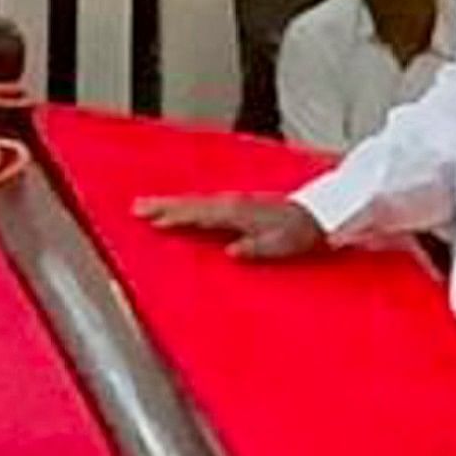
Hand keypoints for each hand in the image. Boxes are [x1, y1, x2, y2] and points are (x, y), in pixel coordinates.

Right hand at [138, 194, 328, 262]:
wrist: (318, 215)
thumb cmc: (299, 232)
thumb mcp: (279, 244)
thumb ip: (254, 248)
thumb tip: (230, 253)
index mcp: (237, 213)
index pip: (198, 214)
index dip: (173, 216)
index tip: (149, 218)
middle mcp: (233, 204)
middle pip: (191, 204)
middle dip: (163, 206)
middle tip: (137, 208)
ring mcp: (235, 203)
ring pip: (197, 203)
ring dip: (174, 205)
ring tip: (151, 209)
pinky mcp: (239, 206)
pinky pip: (207, 205)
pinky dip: (190, 207)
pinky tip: (184, 213)